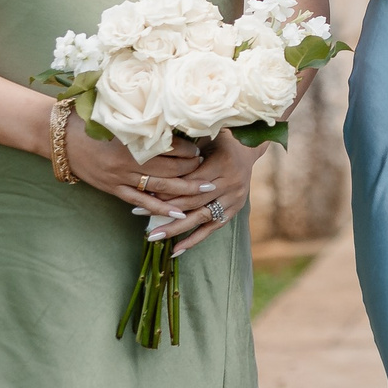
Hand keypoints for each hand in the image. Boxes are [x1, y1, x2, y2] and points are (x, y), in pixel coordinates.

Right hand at [63, 117, 201, 217]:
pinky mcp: (112, 189)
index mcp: (132, 140)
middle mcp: (128, 161)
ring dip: (183, 190)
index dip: (190, 149)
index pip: (170, 147)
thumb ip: (145, 122)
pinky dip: (159, 208)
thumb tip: (174, 122)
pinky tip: (176, 213)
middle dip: (192, 170)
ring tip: (204, 191)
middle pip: (169, 169)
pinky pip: (139, 201)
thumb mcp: (119, 118)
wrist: (60, 138)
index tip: (202, 148)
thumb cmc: (90, 121)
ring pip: (158, 187)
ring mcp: (119, 177)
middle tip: (209, 169)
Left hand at [145, 136, 263, 253]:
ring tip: (153, 237)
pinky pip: (213, 227)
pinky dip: (194, 239)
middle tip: (139, 213)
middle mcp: (231, 184)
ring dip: (176, 229)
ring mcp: (234, 199)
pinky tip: (176, 249)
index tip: (145, 193)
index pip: (190, 181)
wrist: (248, 149)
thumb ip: (187, 149)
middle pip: (194, 201)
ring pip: (201, 217)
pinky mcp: (235, 209)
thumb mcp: (207, 137)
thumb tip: (157, 148)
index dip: (168, 188)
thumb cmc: (221, 140)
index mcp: (223, 164)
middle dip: (165, 208)